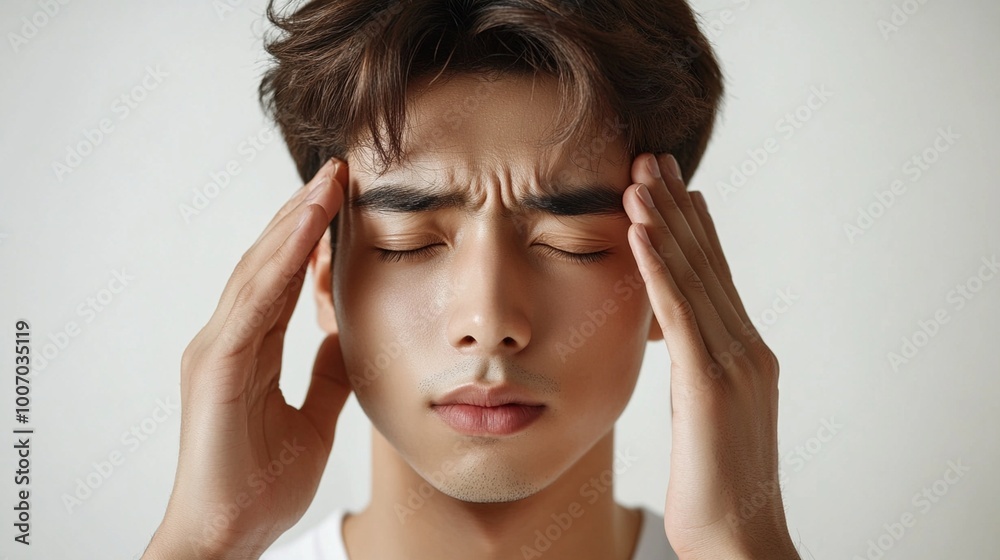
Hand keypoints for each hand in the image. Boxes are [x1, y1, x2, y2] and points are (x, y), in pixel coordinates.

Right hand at [144, 158, 352, 558]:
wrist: (227, 535)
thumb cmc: (260, 484)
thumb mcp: (313, 418)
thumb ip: (325, 373)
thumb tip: (348, 335)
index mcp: (248, 350)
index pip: (284, 280)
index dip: (311, 237)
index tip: (344, 200)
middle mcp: (227, 340)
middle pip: (268, 263)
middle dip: (302, 215)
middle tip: (337, 172)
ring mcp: (217, 350)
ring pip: (259, 273)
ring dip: (294, 225)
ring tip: (327, 185)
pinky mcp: (217, 368)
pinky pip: (254, 305)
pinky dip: (280, 265)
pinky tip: (307, 233)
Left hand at [622, 153, 797, 559]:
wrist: (741, 538)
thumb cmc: (717, 485)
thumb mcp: (704, 415)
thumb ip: (695, 371)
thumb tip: (675, 343)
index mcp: (745, 354)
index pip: (715, 277)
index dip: (693, 228)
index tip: (673, 187)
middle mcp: (746, 348)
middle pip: (707, 264)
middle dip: (677, 208)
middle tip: (654, 158)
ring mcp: (735, 363)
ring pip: (693, 278)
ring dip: (664, 222)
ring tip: (641, 176)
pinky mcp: (711, 384)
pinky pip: (679, 313)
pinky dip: (658, 267)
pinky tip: (640, 231)